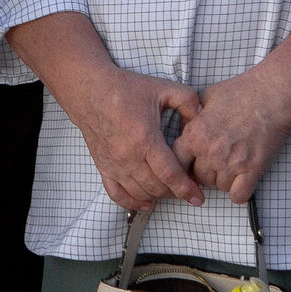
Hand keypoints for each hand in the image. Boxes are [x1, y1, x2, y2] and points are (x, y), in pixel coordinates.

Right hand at [70, 64, 206, 213]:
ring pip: (140, 193)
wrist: (89, 90)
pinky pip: (116, 194)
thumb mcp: (162, 88)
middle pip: (157, 188)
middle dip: (175, 192)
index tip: (198, 197)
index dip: (186, 189)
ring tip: (170, 190)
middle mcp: (128, 156)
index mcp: (145, 139)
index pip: (170, 174)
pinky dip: (132, 203)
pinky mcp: (103, 166)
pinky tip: (146, 203)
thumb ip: (188, 101)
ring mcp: (114, 164)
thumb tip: (201, 118)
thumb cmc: (125, 89)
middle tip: (187, 187)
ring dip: (158, 196)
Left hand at [172, 69, 290, 204]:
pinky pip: (238, 196)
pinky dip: (239, 191)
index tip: (189, 163)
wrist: (271, 95)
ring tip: (232, 165)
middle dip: (204, 172)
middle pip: (197, 178)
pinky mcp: (252, 170)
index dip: (181, 164)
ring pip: (218, 187)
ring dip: (223, 180)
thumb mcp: (205, 98)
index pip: (175, 163)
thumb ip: (191, 117)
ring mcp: (231, 163)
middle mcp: (209, 152)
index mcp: (194, 135)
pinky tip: (242, 180)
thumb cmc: (240, 92)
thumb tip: (183, 129)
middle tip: (215, 162)